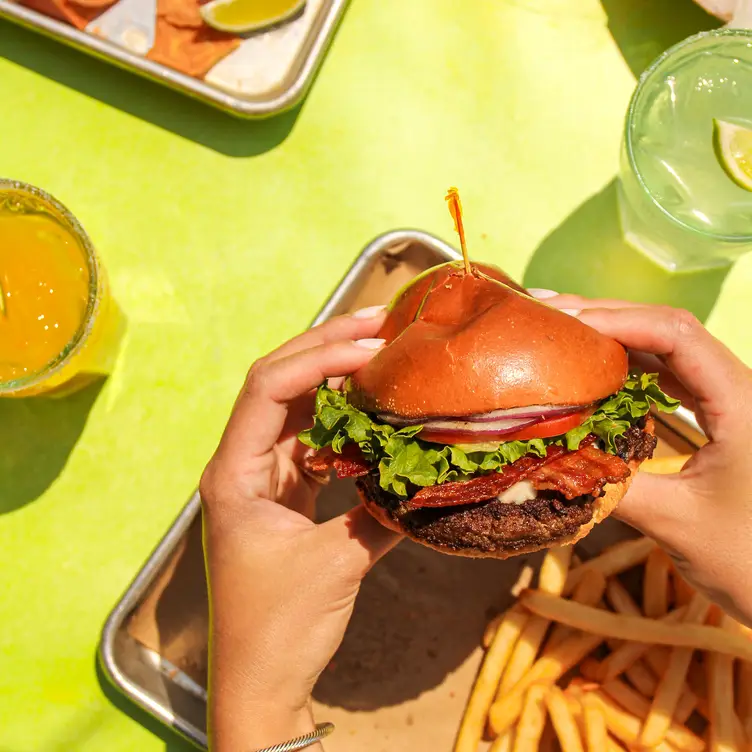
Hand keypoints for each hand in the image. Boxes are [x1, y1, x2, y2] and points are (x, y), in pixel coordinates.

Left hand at [199, 306, 402, 750]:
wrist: (258, 680)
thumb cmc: (278, 628)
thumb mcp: (332, 567)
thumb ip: (377, 515)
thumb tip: (425, 476)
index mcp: (235, 472)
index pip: (268, 388)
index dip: (319, 358)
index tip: (371, 346)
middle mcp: (243, 463)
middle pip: (280, 384)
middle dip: (328, 347)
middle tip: (380, 321)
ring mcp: (264, 477)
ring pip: (298, 408)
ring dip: (337, 377)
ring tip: (381, 348)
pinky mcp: (286, 494)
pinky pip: (314, 440)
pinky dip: (345, 419)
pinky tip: (375, 404)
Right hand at [530, 290, 751, 625]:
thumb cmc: (751, 560)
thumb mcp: (675, 524)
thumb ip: (610, 489)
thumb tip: (542, 471)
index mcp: (742, 402)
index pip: (676, 336)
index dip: (617, 321)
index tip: (564, 325)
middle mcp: (739, 388)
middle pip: (668, 330)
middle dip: (607, 318)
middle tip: (546, 318)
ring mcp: (730, 399)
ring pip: (668, 349)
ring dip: (616, 338)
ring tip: (561, 336)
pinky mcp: (720, 415)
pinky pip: (670, 375)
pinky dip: (629, 367)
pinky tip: (594, 371)